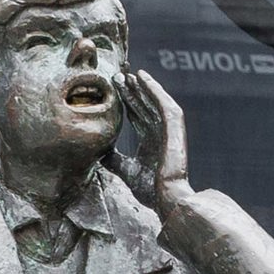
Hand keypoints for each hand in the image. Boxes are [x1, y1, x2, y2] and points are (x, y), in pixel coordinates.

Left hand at [106, 70, 193, 217]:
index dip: (127, 101)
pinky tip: (144, 79)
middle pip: (145, 106)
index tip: (114, 88)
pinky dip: (155, 90)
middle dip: (132, 91)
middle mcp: (161, 134)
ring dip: (143, 87)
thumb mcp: (125, 170)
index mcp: (151, 143)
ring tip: (130, 73)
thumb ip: (114, 159)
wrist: (165, 200)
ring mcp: (169, 132)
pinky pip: (164, 104)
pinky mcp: (174, 130)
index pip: (137, 116)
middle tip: (118, 75)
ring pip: (154, 102)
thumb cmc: (150, 190)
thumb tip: (99, 151)